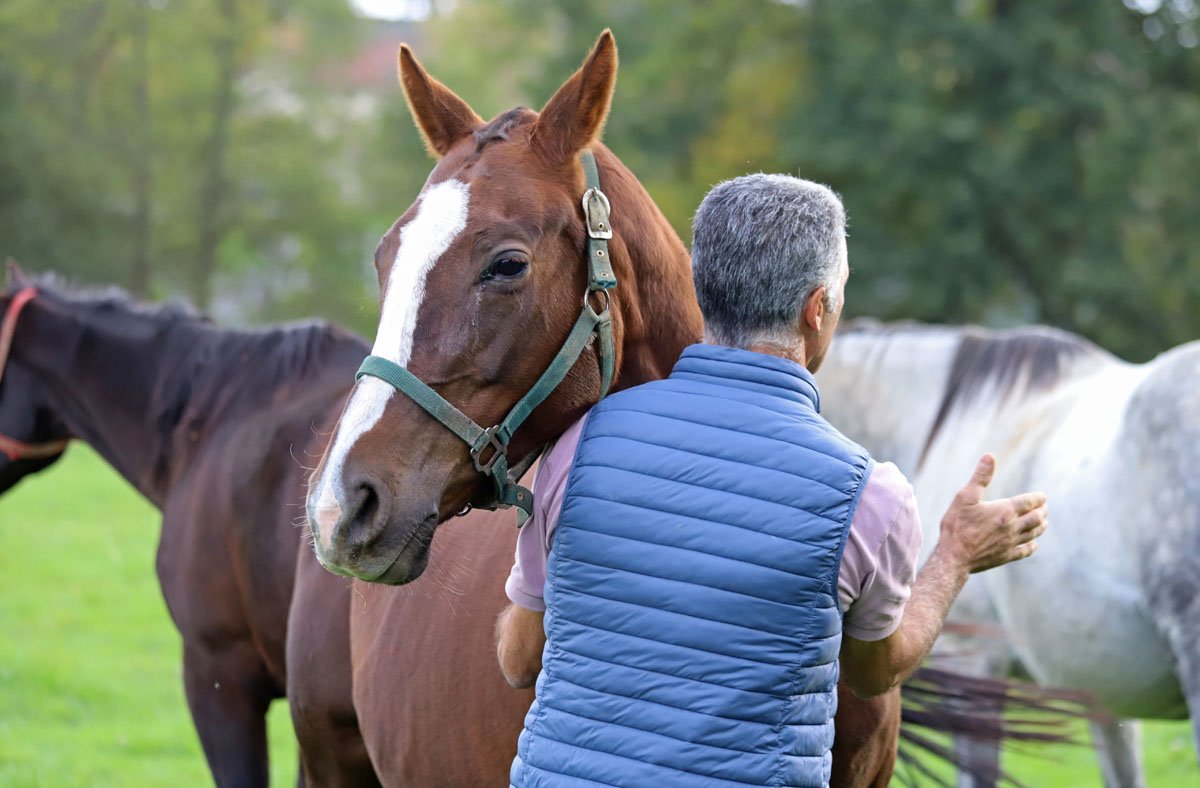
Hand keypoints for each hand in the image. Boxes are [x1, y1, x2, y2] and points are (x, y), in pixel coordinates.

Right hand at [938, 453, 1047, 573]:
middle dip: (1042, 511)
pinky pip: (1025, 551)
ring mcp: (1010, 543)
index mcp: (1005, 511)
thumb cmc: (957, 525)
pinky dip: (1032, 546)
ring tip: (1044, 521)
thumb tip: (989, 456)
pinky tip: (1034, 544)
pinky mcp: (1006, 556)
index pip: (1030, 502)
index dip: (1038, 498)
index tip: (1042, 496)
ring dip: (1041, 526)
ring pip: (1034, 533)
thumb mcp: (965, 497)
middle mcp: (1012, 527)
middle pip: (1037, 518)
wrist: (954, 557)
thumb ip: (980, 477)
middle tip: (1044, 507)